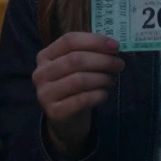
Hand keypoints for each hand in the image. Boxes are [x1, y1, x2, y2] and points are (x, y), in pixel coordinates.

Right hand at [32, 32, 123, 158]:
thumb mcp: (77, 67)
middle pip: (75, 59)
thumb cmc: (74, 88)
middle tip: (119, 64)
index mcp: (45, 56)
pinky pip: (82, 100)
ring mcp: (45, 93)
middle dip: (102, 60)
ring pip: (79, 80)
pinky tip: (104, 95)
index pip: (69, 40)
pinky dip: (98, 95)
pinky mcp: (54, 112)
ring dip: (101, 78)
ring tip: (111, 81)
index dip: (94, 41)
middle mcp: (41, 73)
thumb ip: (90, 53)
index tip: (115, 46)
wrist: (66, 120)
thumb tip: (114, 46)